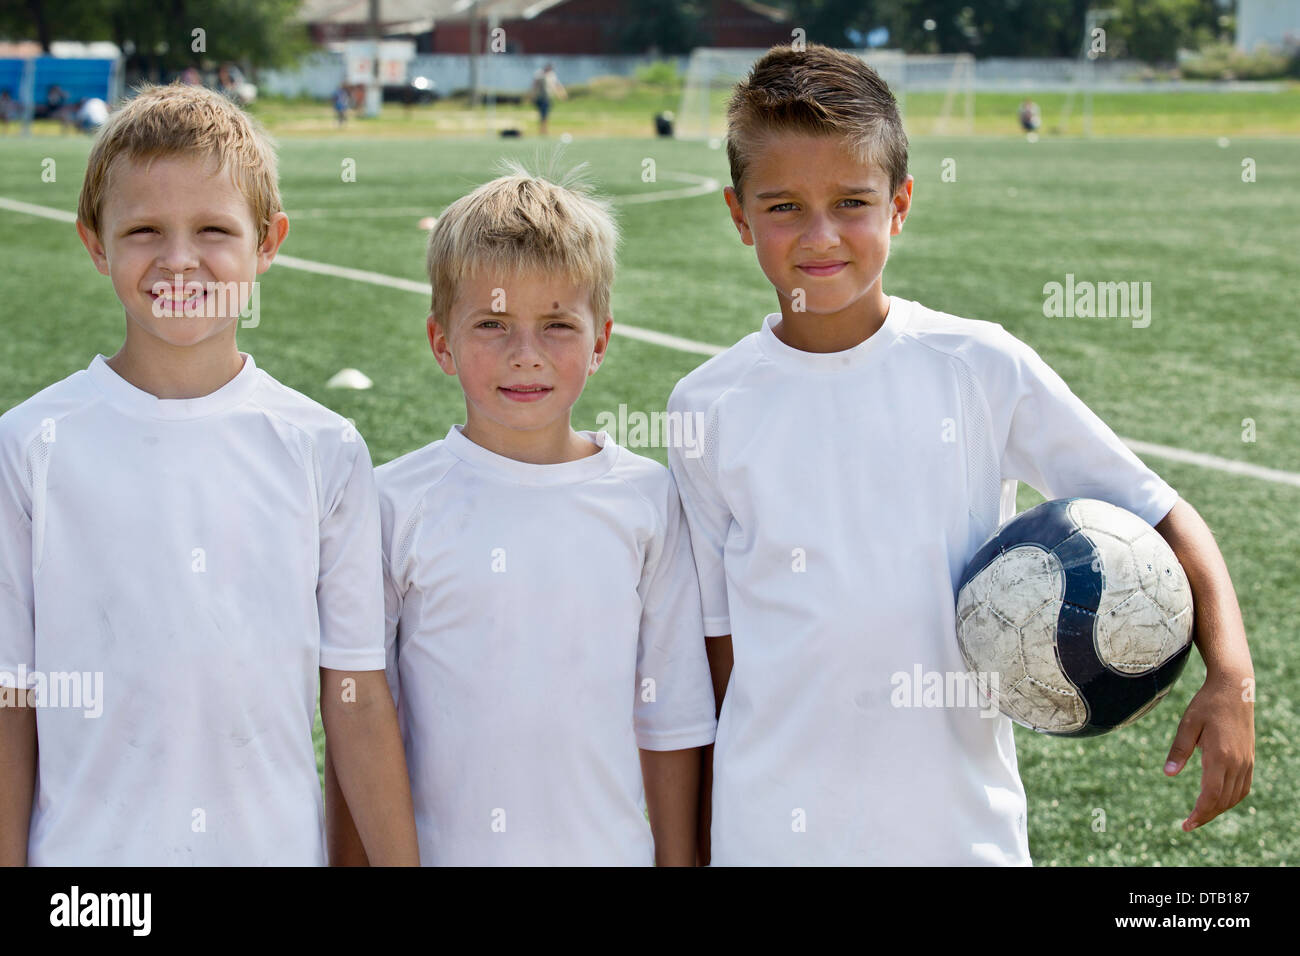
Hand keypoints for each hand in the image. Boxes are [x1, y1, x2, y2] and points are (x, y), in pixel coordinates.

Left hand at [1164, 668, 1254, 830]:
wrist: (1234, 689)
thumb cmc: (1206, 705)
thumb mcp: (1187, 724)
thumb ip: (1178, 750)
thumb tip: (1168, 774)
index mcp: (1220, 756)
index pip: (1211, 795)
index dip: (1200, 813)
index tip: (1186, 824)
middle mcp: (1237, 762)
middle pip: (1223, 801)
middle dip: (1206, 815)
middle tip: (1188, 824)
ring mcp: (1246, 762)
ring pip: (1235, 797)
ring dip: (1219, 809)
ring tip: (1200, 814)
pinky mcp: (1250, 759)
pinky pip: (1243, 787)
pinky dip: (1231, 799)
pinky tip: (1218, 800)